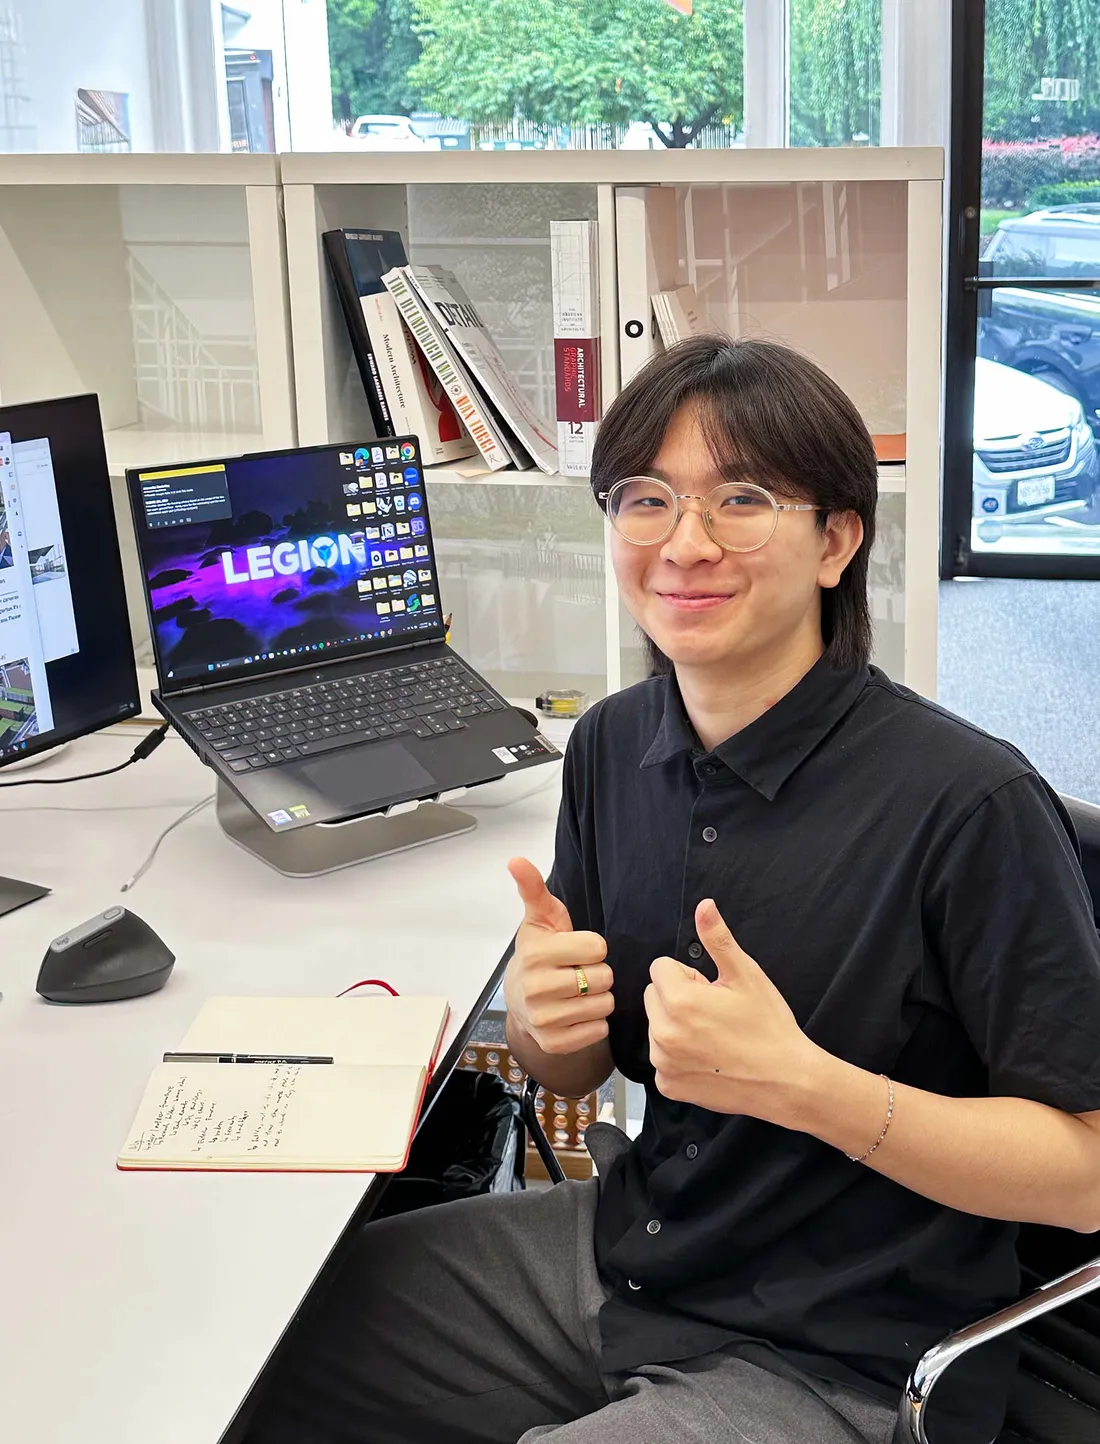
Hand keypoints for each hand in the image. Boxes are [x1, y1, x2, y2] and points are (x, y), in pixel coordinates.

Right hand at [503, 857, 612, 1055]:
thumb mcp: (539, 918)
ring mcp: (543, 1019)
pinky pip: (599, 1030)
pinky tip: (577, 1013)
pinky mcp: (554, 1043)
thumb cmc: (539, 954)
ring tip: (578, 993)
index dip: (592, 947)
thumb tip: (516, 860)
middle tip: (578, 972)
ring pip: (605, 1005)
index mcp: (536, 954)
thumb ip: (533, 888)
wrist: (519, 1000)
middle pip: (604, 977)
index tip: (576, 950)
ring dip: (599, 998)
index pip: (598, 947)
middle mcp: (536, 988)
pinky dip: (594, 1023)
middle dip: (598, 973)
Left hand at [644, 898, 818, 1120]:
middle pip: (655, 996)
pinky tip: (709, 1060)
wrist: (788, 1081)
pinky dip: (679, 1057)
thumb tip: (704, 906)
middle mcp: (663, 1032)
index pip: (661, 968)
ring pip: (657, 1026)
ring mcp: (663, 1062)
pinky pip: (662, 1059)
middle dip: (678, 998)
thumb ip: (718, 939)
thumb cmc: (769, 1026)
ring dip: (676, 1026)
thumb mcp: (746, 975)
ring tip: (714, 1036)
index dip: (689, 975)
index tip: (713, 991)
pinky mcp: (668, 1086)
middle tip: (715, 1013)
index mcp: (679, 1000)